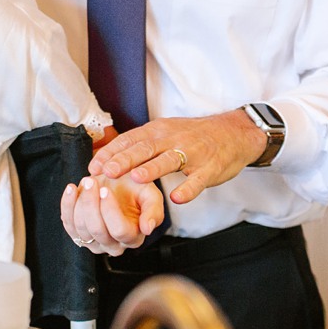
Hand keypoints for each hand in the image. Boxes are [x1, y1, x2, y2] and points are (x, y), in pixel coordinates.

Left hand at [60, 170, 164, 255]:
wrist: (117, 182)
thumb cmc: (134, 187)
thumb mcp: (150, 194)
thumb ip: (153, 210)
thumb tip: (147, 228)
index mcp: (133, 237)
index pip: (119, 230)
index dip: (110, 210)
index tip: (106, 190)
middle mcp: (113, 245)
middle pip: (97, 230)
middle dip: (92, 203)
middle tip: (93, 182)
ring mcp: (94, 242)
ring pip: (81, 228)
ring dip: (80, 202)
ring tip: (87, 181)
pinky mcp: (78, 234)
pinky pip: (68, 224)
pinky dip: (66, 204)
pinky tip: (72, 188)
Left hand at [89, 110, 267, 208]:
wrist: (233, 133)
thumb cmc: (193, 136)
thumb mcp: (166, 132)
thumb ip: (142, 144)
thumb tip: (110, 156)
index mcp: (159, 130)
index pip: (130, 139)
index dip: (112, 152)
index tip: (94, 165)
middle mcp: (173, 138)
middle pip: (146, 148)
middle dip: (125, 159)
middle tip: (107, 172)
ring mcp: (193, 153)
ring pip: (170, 160)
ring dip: (153, 169)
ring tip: (137, 178)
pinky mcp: (210, 168)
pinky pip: (198, 180)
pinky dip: (188, 188)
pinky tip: (178, 198)